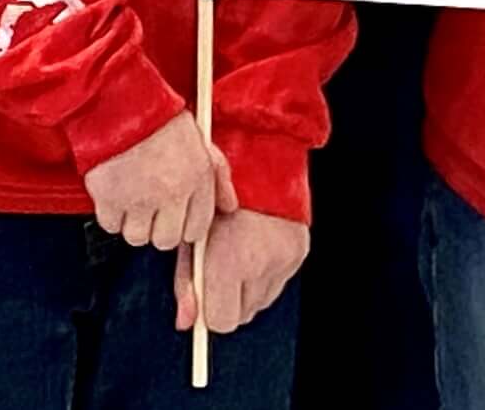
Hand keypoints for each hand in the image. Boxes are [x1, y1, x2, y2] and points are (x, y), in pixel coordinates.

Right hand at [84, 113, 229, 251]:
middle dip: (157, 227)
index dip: (184, 225)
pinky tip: (113, 194)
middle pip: (166, 240)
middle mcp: (172, 193)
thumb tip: (230, 206)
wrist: (121, 101)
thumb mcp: (201, 140)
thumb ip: (219, 175)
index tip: (174, 216)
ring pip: (137, 237)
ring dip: (132, 223)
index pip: (197, 229)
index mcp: (197, 178)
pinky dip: (110, 214)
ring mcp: (140, 199)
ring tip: (130, 198)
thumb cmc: (160, 117)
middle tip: (149, 208)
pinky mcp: (110, 199)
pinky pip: (111, 225)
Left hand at [176, 206, 307, 334]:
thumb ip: (186, 283)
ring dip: (247, 288)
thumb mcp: (192, 238)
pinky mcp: (299, 253)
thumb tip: (185, 323)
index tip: (206, 293)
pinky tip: (257, 247)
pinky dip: (266, 273)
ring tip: (240, 252)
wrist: (256, 161)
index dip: (211, 309)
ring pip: (260, 302)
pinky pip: (278, 282)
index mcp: (230, 261)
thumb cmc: (215, 198)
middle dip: (229, 299)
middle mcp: (260, 265)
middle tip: (222, 267)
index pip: (222, 322)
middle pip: (241, 316)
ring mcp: (284, 260)